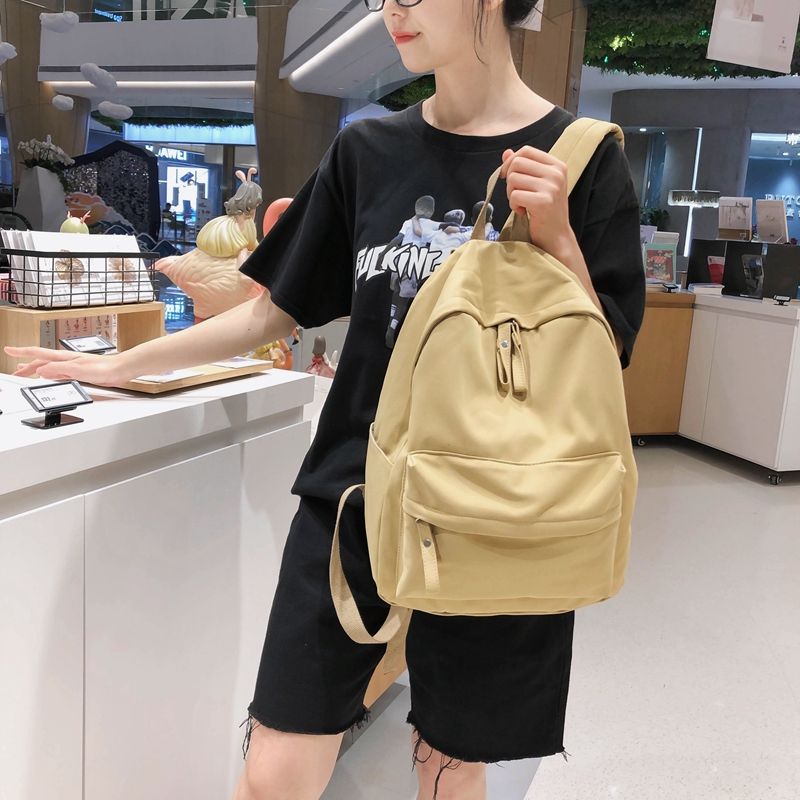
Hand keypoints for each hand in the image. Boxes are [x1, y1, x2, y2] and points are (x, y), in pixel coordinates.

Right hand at [3, 346, 131, 384]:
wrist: (120, 369)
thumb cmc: (104, 367)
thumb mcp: (77, 369)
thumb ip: (58, 369)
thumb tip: (41, 371)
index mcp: (63, 357)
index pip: (38, 353)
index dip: (22, 352)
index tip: (9, 350)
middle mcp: (66, 360)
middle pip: (41, 362)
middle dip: (26, 365)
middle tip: (14, 371)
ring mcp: (72, 366)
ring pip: (48, 368)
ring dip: (36, 370)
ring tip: (25, 372)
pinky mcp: (79, 373)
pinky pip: (58, 374)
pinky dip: (49, 375)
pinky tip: (48, 377)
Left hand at [500, 146, 576, 261]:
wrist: (557, 237)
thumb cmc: (546, 211)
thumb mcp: (538, 185)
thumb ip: (524, 167)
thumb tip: (506, 152)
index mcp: (557, 165)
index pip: (526, 151)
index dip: (511, 161)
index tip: (506, 175)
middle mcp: (556, 173)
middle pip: (517, 163)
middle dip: (510, 179)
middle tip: (517, 194)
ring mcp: (551, 187)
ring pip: (513, 178)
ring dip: (511, 194)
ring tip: (522, 204)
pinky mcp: (543, 202)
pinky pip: (514, 195)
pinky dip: (513, 205)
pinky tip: (523, 212)